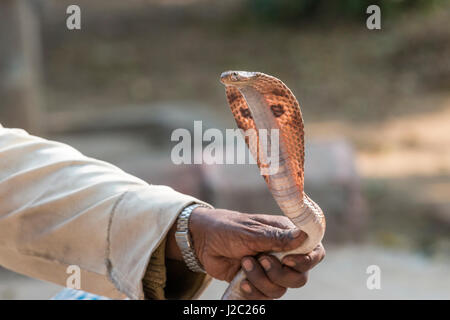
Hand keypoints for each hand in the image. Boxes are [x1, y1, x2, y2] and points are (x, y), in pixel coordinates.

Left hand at [167, 207, 324, 298]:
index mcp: (286, 235)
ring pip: (281, 289)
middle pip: (299, 277)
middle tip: (262, 260)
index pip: (314, 250)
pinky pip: (264, 297)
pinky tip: (241, 280)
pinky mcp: (257, 283)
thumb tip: (304, 236)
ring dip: (261, 279)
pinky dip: (253, 291)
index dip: (308, 260)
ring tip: (244, 263)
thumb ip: (277, 238)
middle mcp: (282, 254)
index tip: (289, 261)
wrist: (203, 241)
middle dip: (280, 273)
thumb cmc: (228, 228)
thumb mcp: (251, 231)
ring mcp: (270, 270)